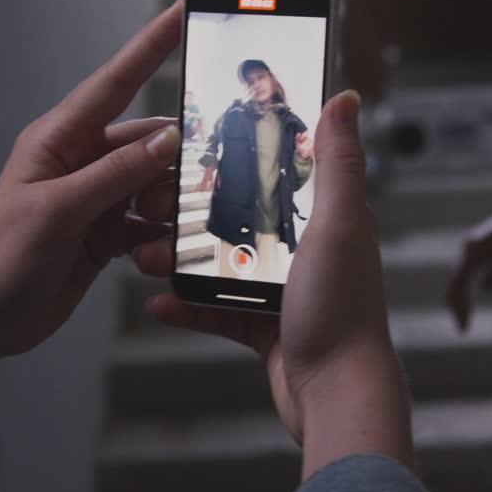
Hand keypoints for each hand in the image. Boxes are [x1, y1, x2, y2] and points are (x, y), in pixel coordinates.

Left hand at [0, 2, 184, 372]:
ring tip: (159, 239)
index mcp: (60, 139)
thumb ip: (117, 174)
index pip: (117, 81)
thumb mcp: (60, 211)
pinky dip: (161, 241)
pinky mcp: (108, 233)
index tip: (185, 11)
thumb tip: (168, 139)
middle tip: (190, 195)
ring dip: (170, 212)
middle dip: (177, 166)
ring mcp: (97, 198)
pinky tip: (153, 259)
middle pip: (152, 143)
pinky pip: (153, 224)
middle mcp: (82, 162)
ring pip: (159, 185)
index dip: (153, 45)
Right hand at [146, 91, 412, 477]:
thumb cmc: (343, 311)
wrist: (336, 393)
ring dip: (183, 262)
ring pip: (225, 265)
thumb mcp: (338, 224)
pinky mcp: (267, 329)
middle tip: (156, 208)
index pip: (284, 172)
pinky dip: (188, 307)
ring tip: (145, 257)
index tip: (204, 143)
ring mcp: (287, 292)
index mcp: (330, 220)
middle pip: (244, 218)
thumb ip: (338, 162)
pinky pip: (218, 311)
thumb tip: (345, 98)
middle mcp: (310, 252)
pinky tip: (159, 302)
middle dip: (197, 213)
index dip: (247, 154)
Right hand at [446, 203, 491, 330]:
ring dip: (458, 302)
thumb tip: (485, 290)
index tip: (464, 325)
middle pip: (453, 284)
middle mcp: (467, 251)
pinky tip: (465, 309)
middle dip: (456, 307)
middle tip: (463, 330)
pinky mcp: (473, 255)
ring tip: (463, 324)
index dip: (459, 305)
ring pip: (456, 281)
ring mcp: (468, 252)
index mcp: (474, 251)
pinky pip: (462, 278)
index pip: (458, 283)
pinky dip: (462, 294)